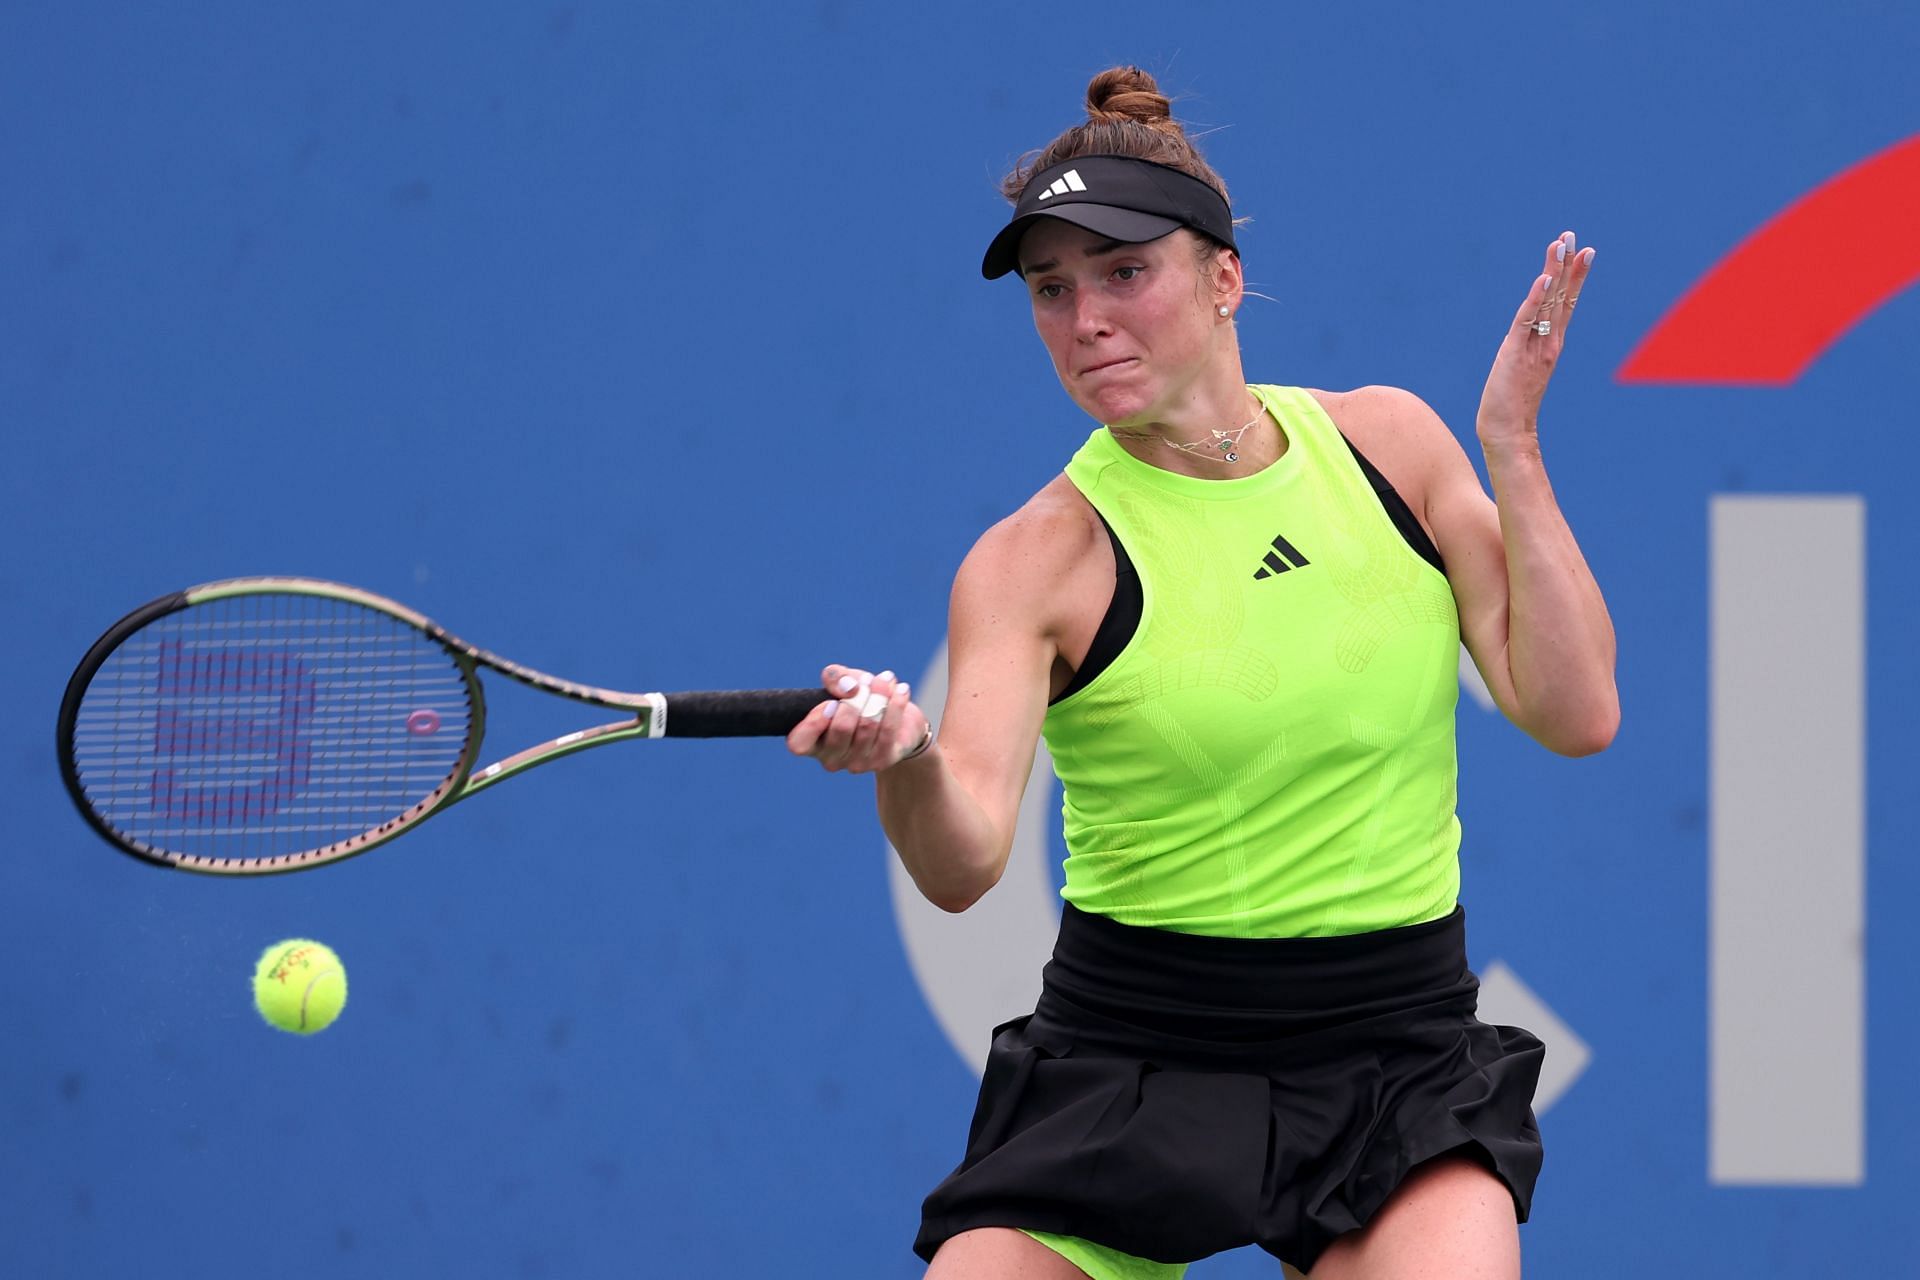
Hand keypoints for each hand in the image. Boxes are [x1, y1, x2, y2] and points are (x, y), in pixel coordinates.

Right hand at [786, 663, 930, 772]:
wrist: (899, 721)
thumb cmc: (862, 700)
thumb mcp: (844, 682)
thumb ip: (836, 677)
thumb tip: (849, 688)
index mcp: (812, 741)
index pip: (799, 743)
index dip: (813, 723)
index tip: (831, 702)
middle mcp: (831, 758)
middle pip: (841, 728)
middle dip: (856, 698)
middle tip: (866, 682)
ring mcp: (856, 764)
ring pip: (868, 725)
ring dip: (878, 695)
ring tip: (885, 679)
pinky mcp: (882, 761)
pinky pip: (889, 729)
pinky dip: (896, 704)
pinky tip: (901, 689)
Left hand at [1476, 230, 1595, 446]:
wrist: (1508, 433)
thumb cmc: (1511, 405)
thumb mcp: (1523, 369)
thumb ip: (1528, 350)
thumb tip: (1528, 335)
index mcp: (1551, 344)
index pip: (1566, 303)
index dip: (1574, 277)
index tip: (1583, 251)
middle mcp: (1548, 342)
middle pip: (1561, 296)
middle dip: (1567, 265)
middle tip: (1573, 235)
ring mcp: (1535, 347)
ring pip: (1548, 303)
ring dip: (1554, 272)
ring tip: (1561, 245)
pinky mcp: (1516, 353)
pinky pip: (1526, 320)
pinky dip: (1536, 299)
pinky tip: (1543, 279)